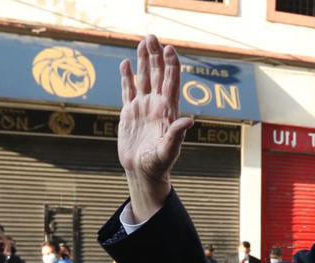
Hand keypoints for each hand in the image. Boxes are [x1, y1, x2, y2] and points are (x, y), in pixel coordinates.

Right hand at [118, 34, 192, 222]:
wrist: (143, 172)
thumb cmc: (159, 164)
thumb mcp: (169, 150)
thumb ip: (177, 135)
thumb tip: (189, 121)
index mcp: (168, 111)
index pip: (171, 83)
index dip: (171, 65)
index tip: (169, 49)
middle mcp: (157, 105)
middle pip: (157, 75)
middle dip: (156, 56)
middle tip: (152, 37)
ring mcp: (143, 107)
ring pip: (143, 78)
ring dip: (143, 61)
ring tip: (142, 42)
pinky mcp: (130, 113)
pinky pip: (128, 90)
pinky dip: (127, 77)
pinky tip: (126, 63)